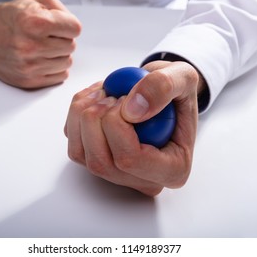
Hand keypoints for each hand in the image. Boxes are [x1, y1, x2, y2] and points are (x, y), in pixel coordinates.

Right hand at [0, 0, 81, 87]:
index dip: (68, 25)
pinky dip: (55, 68)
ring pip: (67, 62)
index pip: (75, 29)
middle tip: (47, 36)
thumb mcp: (34, 1)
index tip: (60, 26)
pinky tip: (42, 59)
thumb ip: (60, 10)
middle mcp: (31, 46)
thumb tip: (74, 28)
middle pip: (71, 46)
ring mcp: (30, 66)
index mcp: (34, 22)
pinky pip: (60, 76)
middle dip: (62, 39)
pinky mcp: (29, 81)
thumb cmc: (9, 19)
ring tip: (43, 48)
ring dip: (59, 55)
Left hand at [64, 61, 202, 195]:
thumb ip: (164, 87)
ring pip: (80, 153)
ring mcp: (117, 173)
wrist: (160, 93)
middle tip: (113, 93)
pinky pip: (74, 142)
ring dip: (83, 114)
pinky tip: (96, 98)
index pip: (131, 159)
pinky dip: (76, 114)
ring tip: (105, 93)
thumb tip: (132, 110)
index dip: (117, 124)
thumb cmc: (175, 91)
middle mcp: (142, 179)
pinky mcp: (96, 160)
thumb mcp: (183, 77)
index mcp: (172, 169)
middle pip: (101, 161)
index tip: (124, 96)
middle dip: (97, 118)